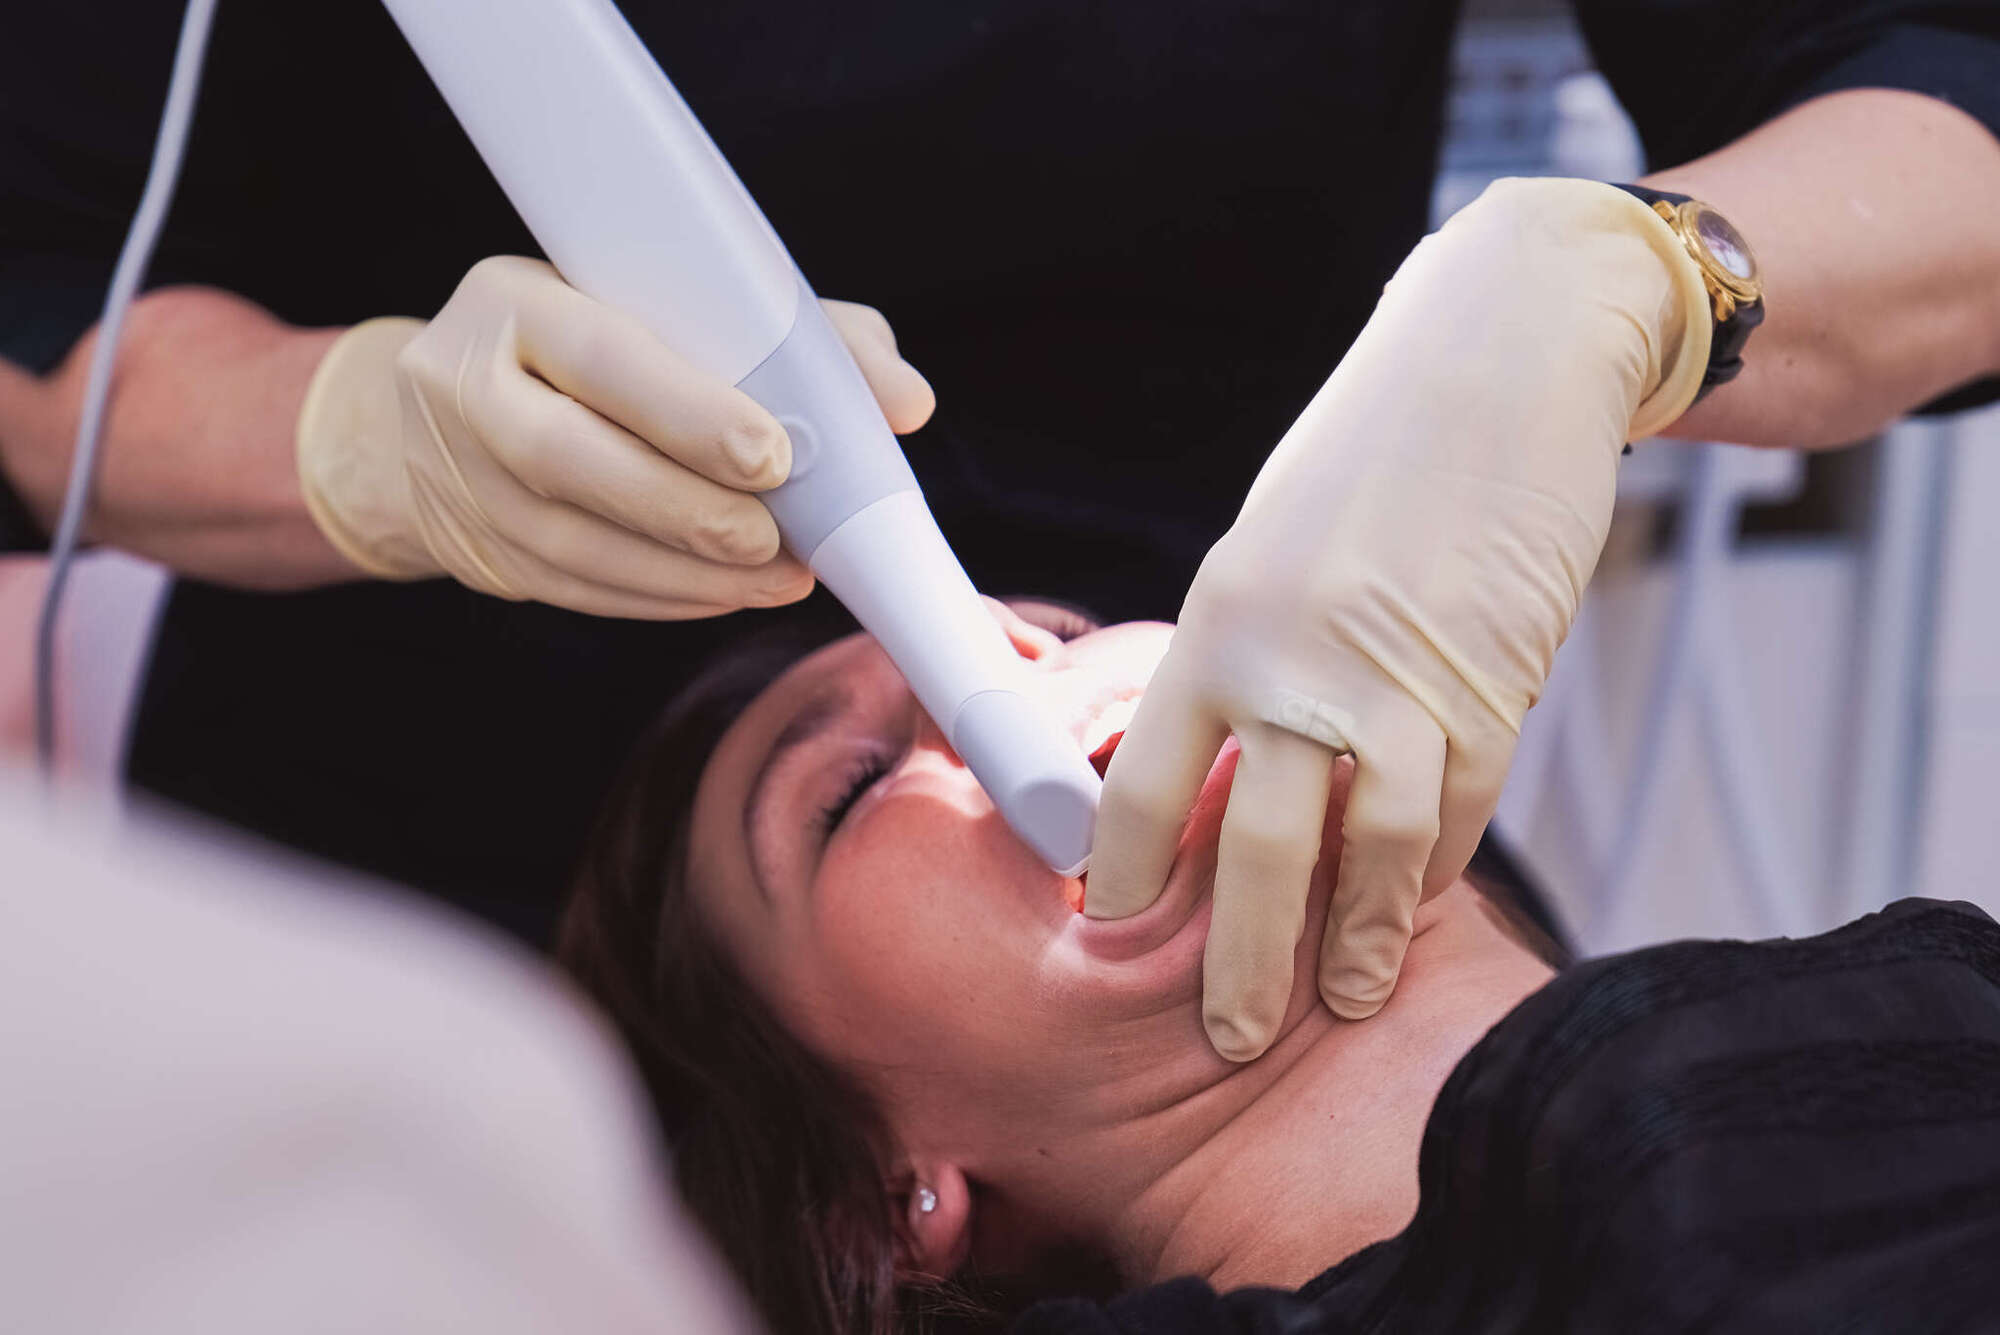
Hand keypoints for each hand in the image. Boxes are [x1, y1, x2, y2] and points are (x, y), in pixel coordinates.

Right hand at [295, 256, 933, 617]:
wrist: (445, 406)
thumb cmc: (603, 344)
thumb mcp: (674, 308)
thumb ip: (796, 337)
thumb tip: (906, 402)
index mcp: (514, 300)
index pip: (600, 353)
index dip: (686, 410)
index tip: (773, 453)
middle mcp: (464, 383)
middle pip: (571, 458)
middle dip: (687, 508)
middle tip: (778, 538)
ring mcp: (458, 476)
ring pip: (572, 540)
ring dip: (686, 571)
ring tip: (777, 578)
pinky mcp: (477, 548)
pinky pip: (573, 587)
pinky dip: (659, 597)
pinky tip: (724, 594)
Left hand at [1087, 179, 1711, 1058]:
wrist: (1504, 356)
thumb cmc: (1376, 454)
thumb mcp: (1271, 544)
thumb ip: (1245, 653)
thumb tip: (1226, 761)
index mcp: (1219, 619)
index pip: (1144, 775)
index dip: (1120, 867)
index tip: (1107, 928)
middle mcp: (1293, 657)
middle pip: (1254, 847)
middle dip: (1242, 959)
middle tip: (1233, 1036)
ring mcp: (1397, 677)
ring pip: (1370, 848)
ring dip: (1360, 938)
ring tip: (1346, 996)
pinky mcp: (1493, 680)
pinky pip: (1458, 806)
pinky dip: (1435, 867)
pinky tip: (1416, 904)